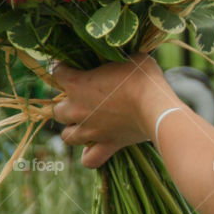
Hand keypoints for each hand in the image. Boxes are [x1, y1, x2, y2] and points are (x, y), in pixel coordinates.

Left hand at [50, 52, 174, 168]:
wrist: (156, 106)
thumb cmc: (143, 77)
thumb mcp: (129, 56)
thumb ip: (115, 58)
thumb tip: (118, 54)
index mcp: (76, 84)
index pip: (57, 74)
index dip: (64, 68)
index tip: (74, 66)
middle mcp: (77, 109)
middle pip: (57, 111)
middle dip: (66, 104)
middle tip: (82, 99)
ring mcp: (90, 130)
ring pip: (67, 136)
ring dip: (74, 129)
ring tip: (86, 123)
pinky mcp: (106, 145)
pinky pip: (89, 159)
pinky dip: (89, 154)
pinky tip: (95, 146)